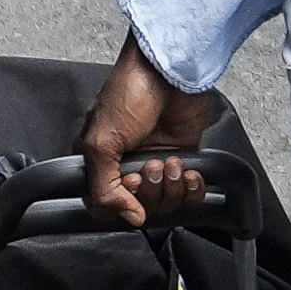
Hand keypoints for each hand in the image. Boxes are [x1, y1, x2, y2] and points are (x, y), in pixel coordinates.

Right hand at [78, 42, 217, 223]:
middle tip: (150, 165)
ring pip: (165, 202)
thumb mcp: (102, 142)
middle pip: (139, 207)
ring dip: (171, 187)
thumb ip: (104, 187)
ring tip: (169, 161)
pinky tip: (189, 173)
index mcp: (98, 161)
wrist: (169, 71)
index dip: (121, 204)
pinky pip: (188, 192)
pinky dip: (192, 189)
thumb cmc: (130, 91)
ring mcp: (155, 162)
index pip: (106, 205)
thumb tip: (128, 217)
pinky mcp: (183, 157)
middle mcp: (126, 165)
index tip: (130, 185)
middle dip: (149, 191)